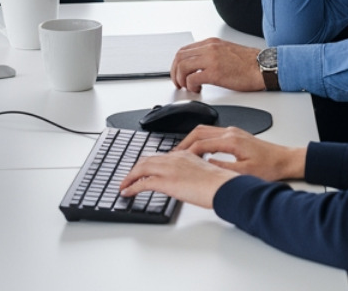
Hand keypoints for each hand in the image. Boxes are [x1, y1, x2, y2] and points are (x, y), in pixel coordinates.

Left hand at [118, 149, 237, 208]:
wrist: (223, 187)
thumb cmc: (220, 183)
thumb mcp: (205, 173)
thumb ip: (192, 174)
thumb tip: (188, 183)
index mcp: (185, 155)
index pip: (161, 156)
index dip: (148, 163)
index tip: (142, 171)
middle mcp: (175, 159)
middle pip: (147, 160)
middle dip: (135, 169)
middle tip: (128, 178)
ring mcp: (169, 169)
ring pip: (141, 168)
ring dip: (129, 177)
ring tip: (124, 185)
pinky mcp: (166, 182)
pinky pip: (142, 183)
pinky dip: (131, 187)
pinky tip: (127, 192)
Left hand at [170, 38, 264, 92]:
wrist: (263, 67)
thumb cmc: (249, 62)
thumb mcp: (226, 51)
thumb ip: (211, 54)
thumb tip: (198, 65)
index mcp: (212, 43)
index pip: (184, 50)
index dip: (177, 63)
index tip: (178, 73)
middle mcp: (210, 48)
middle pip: (179, 57)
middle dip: (175, 72)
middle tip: (179, 82)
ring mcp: (212, 59)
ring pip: (183, 67)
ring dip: (181, 80)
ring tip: (187, 87)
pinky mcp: (215, 73)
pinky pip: (192, 79)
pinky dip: (190, 86)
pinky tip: (198, 90)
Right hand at [177, 126, 306, 182]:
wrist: (285, 160)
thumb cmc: (269, 166)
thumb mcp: (244, 173)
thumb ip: (222, 168)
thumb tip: (204, 165)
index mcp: (231, 141)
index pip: (201, 144)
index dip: (186, 153)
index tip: (175, 161)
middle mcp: (231, 132)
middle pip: (199, 132)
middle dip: (184, 143)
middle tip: (172, 155)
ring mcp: (233, 132)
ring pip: (205, 130)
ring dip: (192, 140)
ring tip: (182, 153)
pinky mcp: (236, 135)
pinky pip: (212, 133)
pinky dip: (201, 139)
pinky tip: (199, 151)